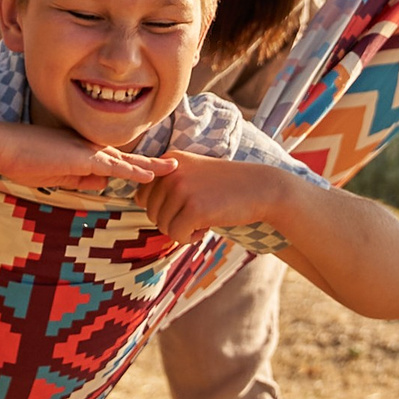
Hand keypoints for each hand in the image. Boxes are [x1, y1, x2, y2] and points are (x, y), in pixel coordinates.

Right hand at [0, 123, 176, 195]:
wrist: (1, 145)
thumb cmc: (22, 159)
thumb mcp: (55, 174)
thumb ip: (80, 178)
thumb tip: (104, 183)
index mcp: (81, 151)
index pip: (112, 160)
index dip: (132, 166)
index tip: (151, 171)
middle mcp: (88, 147)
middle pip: (125, 157)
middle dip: (150, 163)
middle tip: (173, 165)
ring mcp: (85, 150)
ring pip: (124, 159)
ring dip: (149, 165)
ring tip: (172, 169)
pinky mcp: (81, 157)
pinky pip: (113, 165)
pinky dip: (132, 170)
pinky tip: (150, 175)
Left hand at [136, 154, 291, 242]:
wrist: (261, 188)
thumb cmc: (226, 186)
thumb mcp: (192, 173)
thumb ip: (167, 182)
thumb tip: (137, 201)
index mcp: (169, 161)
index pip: (143, 195)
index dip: (161, 208)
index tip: (184, 206)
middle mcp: (171, 172)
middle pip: (151, 213)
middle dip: (172, 221)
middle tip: (197, 214)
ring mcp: (181, 189)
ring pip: (163, 226)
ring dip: (182, 230)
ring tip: (205, 218)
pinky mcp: (194, 208)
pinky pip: (177, 235)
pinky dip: (190, 238)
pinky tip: (207, 227)